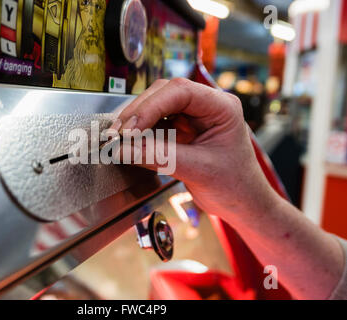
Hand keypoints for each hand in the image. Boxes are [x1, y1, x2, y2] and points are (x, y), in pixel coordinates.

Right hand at [113, 78, 279, 220]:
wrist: (241, 203)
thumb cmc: (235, 185)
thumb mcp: (197, 170)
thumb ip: (160, 157)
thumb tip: (123, 149)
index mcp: (222, 107)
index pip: (180, 92)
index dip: (150, 107)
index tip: (130, 129)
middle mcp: (206, 106)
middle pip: (163, 94)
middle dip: (138, 113)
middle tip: (117, 134)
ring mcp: (192, 117)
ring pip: (155, 106)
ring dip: (135, 122)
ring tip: (117, 139)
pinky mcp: (181, 130)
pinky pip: (154, 124)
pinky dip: (139, 133)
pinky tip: (128, 143)